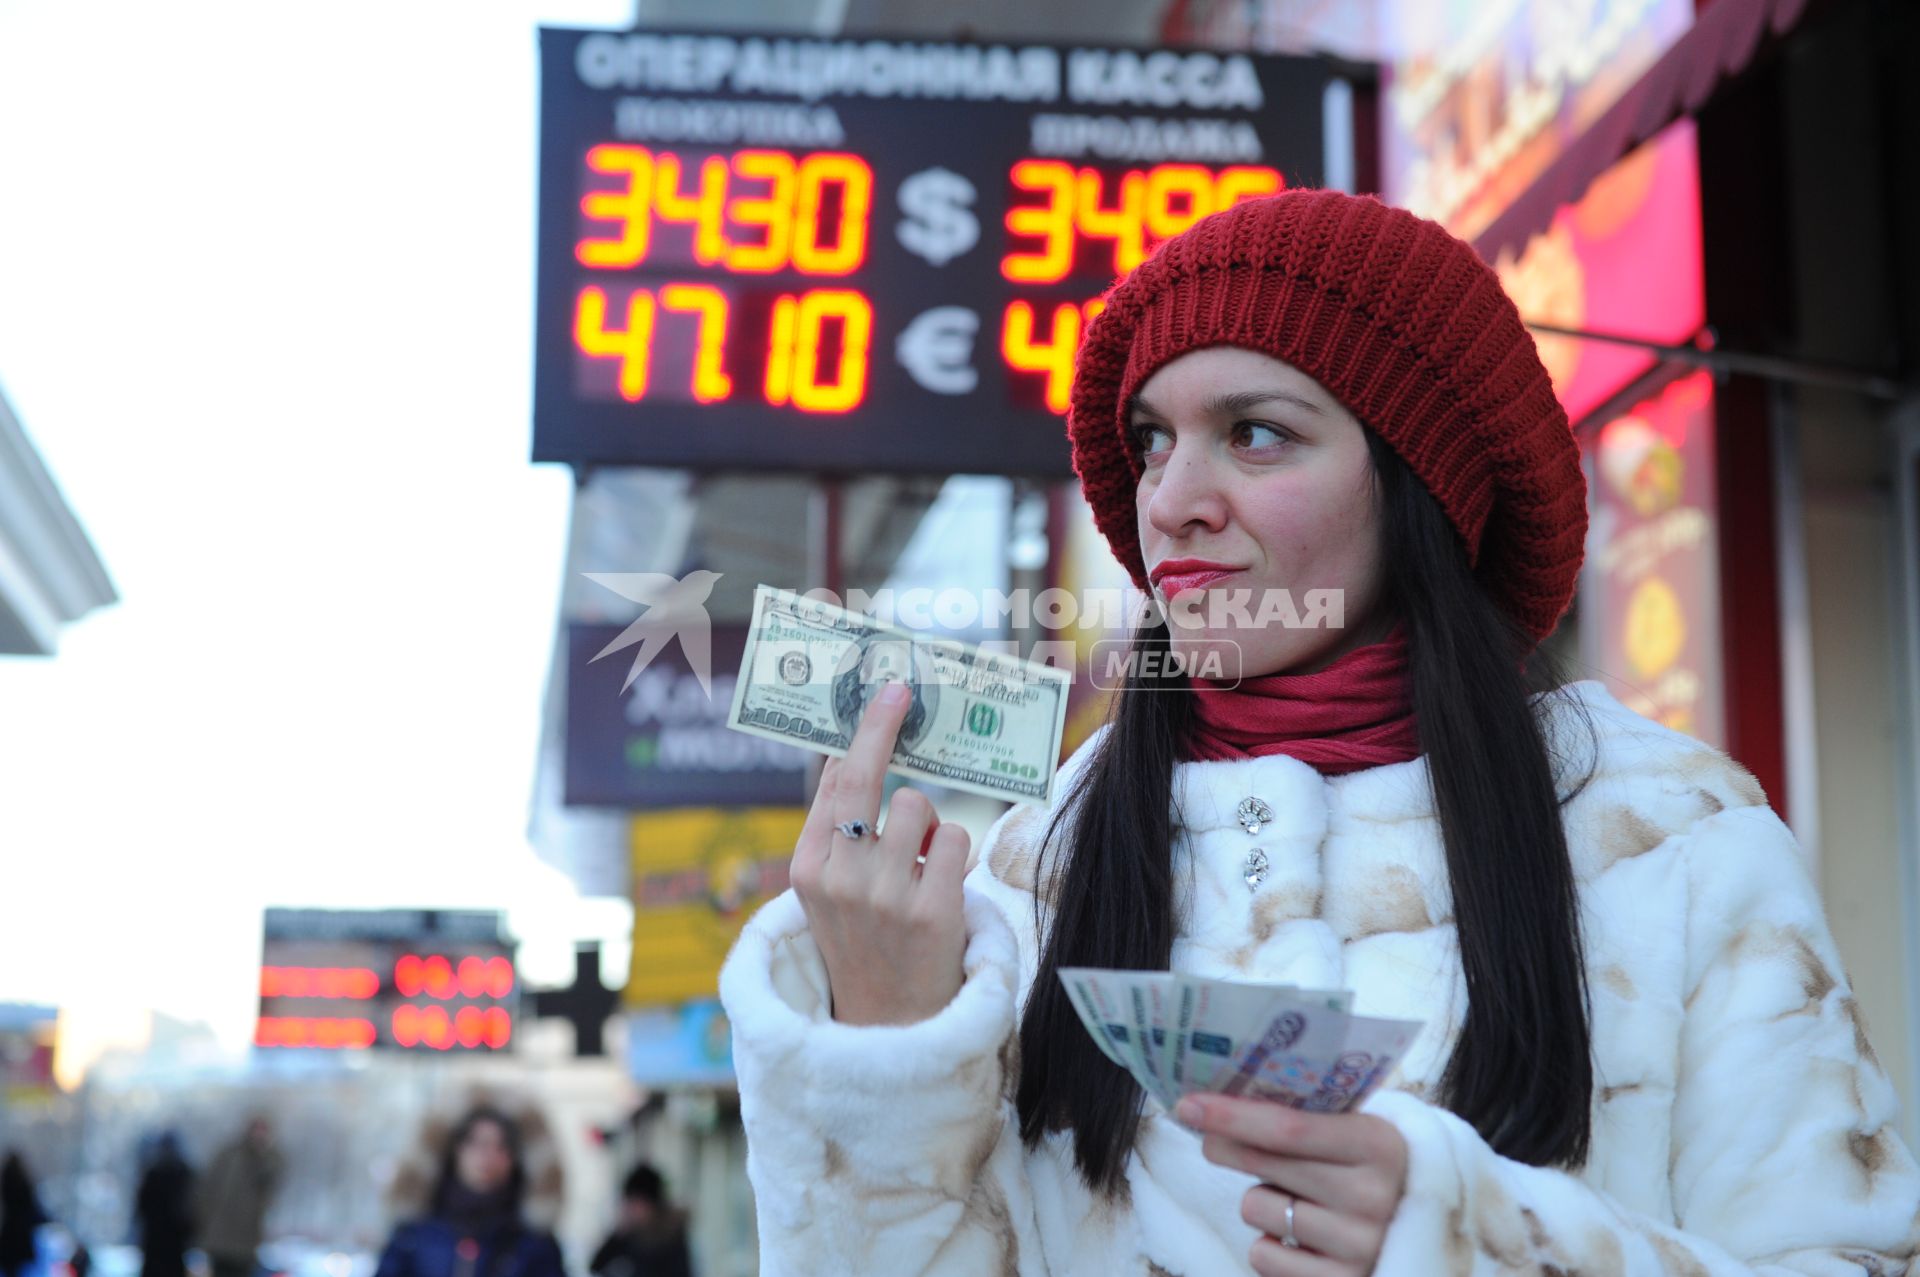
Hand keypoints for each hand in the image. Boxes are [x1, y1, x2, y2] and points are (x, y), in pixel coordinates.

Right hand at [789, 680, 971, 1025]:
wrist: (888, 1033)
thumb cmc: (864, 947)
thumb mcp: (828, 894)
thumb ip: (836, 833)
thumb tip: (849, 758)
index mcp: (807, 871)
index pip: (832, 782)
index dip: (860, 734)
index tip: (883, 695)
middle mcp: (840, 880)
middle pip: (870, 778)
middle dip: (884, 726)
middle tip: (899, 692)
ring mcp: (886, 896)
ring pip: (917, 807)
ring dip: (928, 825)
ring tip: (920, 864)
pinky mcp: (932, 912)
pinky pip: (954, 840)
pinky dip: (954, 854)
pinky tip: (940, 887)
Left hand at [1177, 1094, 1407, 1275]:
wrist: (1418, 1228)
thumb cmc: (1365, 1168)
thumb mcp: (1352, 1132)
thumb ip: (1299, 1118)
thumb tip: (1215, 1107)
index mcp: (1378, 1145)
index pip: (1288, 1128)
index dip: (1231, 1115)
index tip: (1188, 1105)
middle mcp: (1373, 1197)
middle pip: (1266, 1165)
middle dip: (1225, 1146)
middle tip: (1211, 1138)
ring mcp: (1359, 1246)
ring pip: (1258, 1209)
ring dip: (1258, 1201)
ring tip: (1292, 1200)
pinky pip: (1263, 1256)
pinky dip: (1267, 1244)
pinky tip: (1296, 1238)